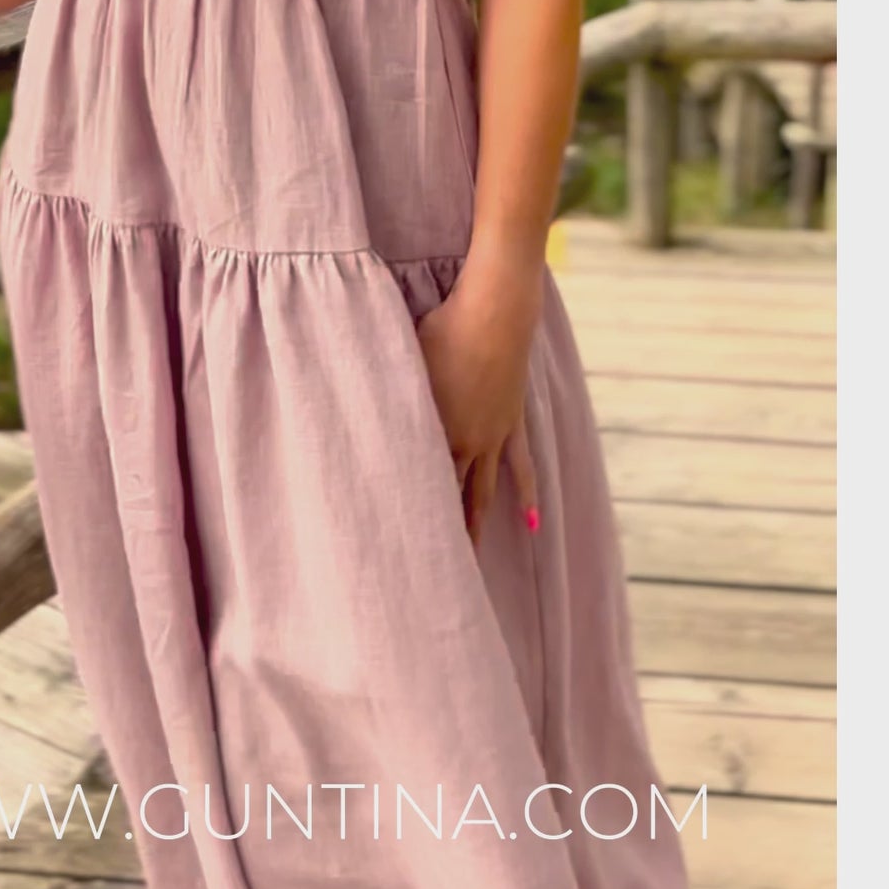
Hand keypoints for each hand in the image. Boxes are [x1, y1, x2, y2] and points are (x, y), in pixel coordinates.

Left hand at [413, 255, 542, 545]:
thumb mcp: (404, 358)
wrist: (494, 315)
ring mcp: (494, 436)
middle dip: (442, 535)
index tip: (393, 544)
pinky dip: (526, 495)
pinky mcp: (513, 422)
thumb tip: (357, 396)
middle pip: (451, 496)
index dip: (408, 511)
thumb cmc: (442, 330)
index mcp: (436, 430)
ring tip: (473, 559)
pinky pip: (521, 468)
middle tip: (434, 573)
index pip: (418, 481)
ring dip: (478, 524)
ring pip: (485, 491)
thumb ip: (387, 386)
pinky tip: (532, 523)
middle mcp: (466, 442)